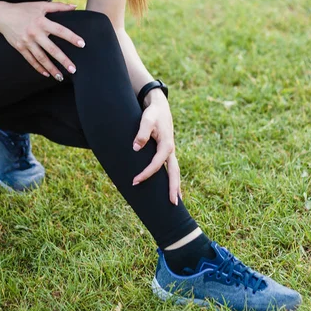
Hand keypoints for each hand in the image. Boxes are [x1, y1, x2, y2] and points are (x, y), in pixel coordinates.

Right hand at [0, 1, 85, 79]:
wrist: (2, 15)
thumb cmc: (23, 9)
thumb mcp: (40, 5)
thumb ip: (58, 6)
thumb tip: (74, 7)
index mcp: (41, 22)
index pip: (60, 30)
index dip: (71, 37)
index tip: (82, 44)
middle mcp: (35, 33)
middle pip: (51, 49)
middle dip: (63, 60)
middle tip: (73, 69)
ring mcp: (27, 42)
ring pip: (41, 58)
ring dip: (51, 68)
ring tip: (60, 77)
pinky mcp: (20, 48)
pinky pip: (31, 60)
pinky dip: (39, 68)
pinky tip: (47, 74)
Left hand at [132, 89, 182, 205]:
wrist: (160, 107)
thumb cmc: (152, 113)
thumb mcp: (146, 120)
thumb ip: (141, 133)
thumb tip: (136, 148)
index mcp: (166, 145)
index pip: (157, 164)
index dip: (146, 174)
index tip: (135, 181)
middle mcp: (171, 151)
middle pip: (174, 173)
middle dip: (173, 188)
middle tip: (173, 203)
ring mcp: (170, 152)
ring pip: (175, 172)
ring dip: (176, 187)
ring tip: (176, 202)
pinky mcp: (168, 152)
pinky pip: (171, 169)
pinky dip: (173, 180)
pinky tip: (172, 189)